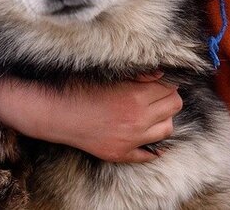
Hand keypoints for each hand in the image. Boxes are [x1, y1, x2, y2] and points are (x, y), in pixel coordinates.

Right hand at [0, 73, 181, 162]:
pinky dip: (154, 146)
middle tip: (156, 94)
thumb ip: (139, 75)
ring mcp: (130, 140)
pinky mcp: (120, 154)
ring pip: (167, 129)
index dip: (165, 82)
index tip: (157, 81)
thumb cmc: (79, 88)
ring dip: (163, 118)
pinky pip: (149, 154)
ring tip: (151, 112)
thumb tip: (161, 75)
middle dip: (168, 98)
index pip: (170, 88)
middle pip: (173, 107)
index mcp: (135, 97)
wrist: (55, 113)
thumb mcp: (110, 75)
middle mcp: (137, 120)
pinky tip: (148, 136)